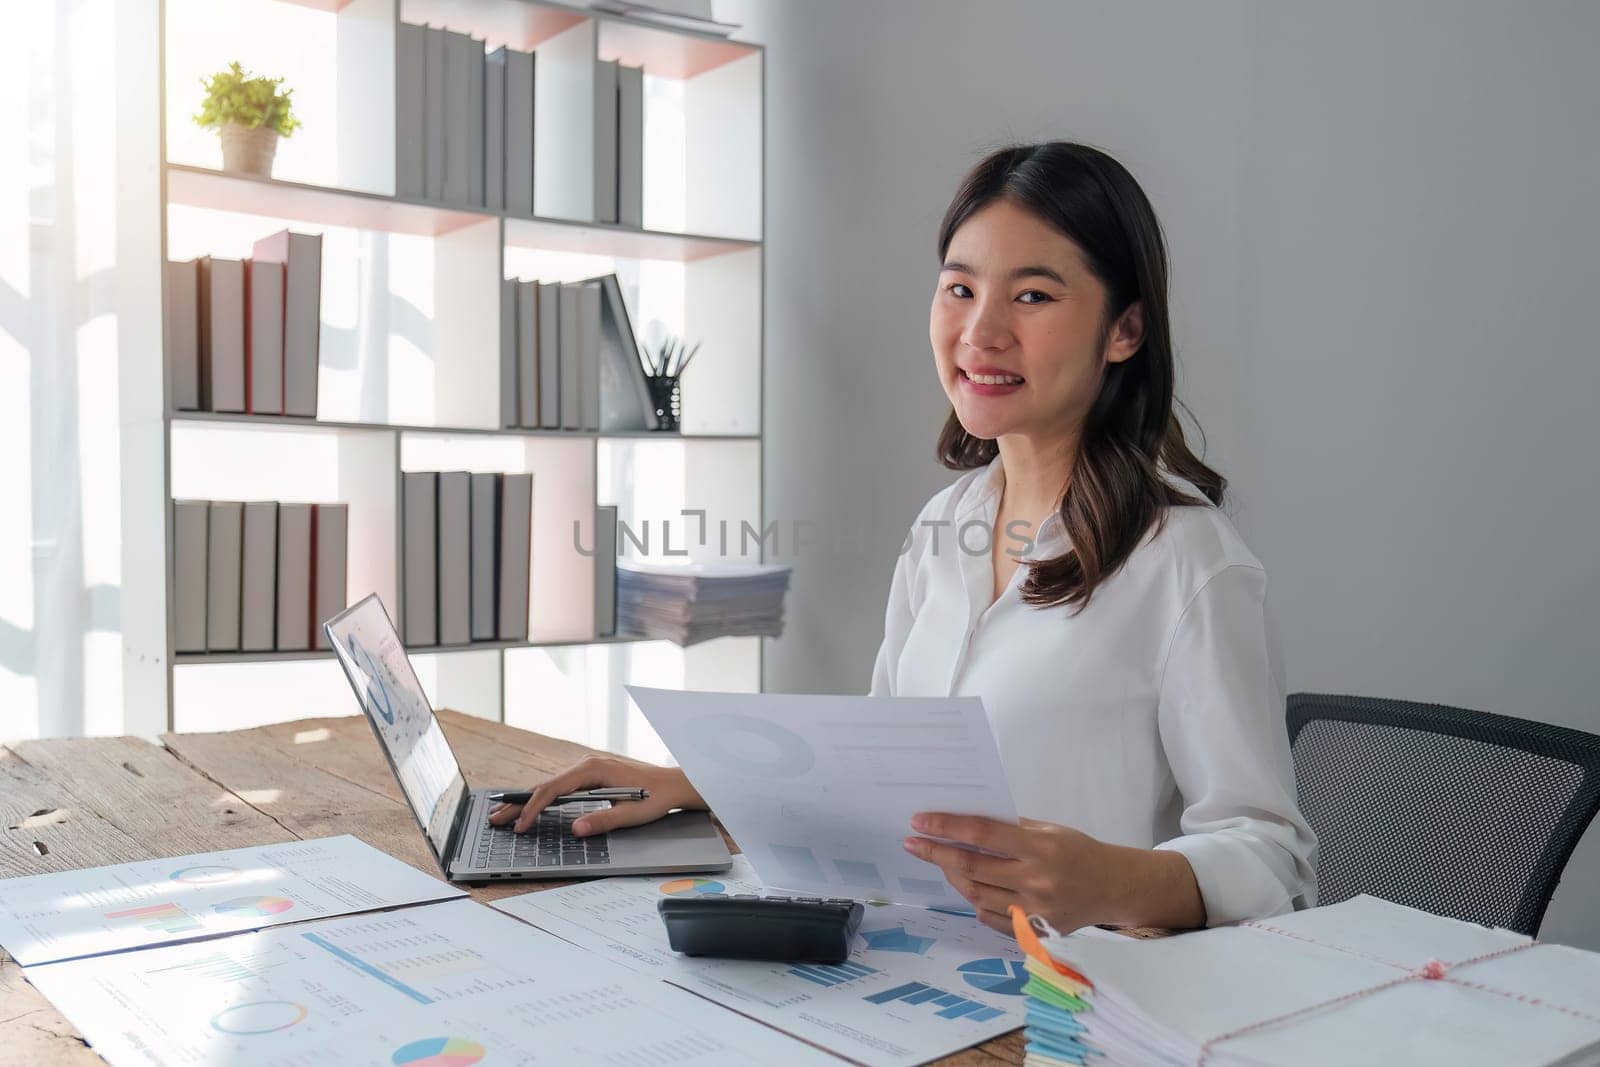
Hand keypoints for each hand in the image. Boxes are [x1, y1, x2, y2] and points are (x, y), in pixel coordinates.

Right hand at [488, 757, 705, 836]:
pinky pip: (560, 786)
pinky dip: (543, 797)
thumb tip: (576, 829)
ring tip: (503, 813)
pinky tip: (530, 806)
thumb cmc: (656, 797)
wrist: (674, 784)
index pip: (553, 790)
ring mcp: (588, 768)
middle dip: (519, 802)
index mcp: (593, 769)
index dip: (533, 809)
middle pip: (545, 785)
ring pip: (550, 785)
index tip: (520, 826)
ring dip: (527, 800)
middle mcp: (587, 764)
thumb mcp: (631, 813)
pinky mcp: (590, 775)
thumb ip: (603, 821)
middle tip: (495, 818)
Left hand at [903, 813, 1203, 934]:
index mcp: (1040, 848)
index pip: (983, 834)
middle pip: (973, 867)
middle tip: (913, 843)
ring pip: (976, 895)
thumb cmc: (1077, 851)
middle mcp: (1036, 881)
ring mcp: (1034, 911)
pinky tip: (967, 886)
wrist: (1113, 887)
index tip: (919, 821)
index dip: (947, 826)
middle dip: (936, 854)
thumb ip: (1010, 828)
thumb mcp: (1048, 829)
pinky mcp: (1034, 933)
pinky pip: (990, 918)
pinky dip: (974, 901)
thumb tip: (964, 822)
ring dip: (952, 877)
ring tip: (940, 862)